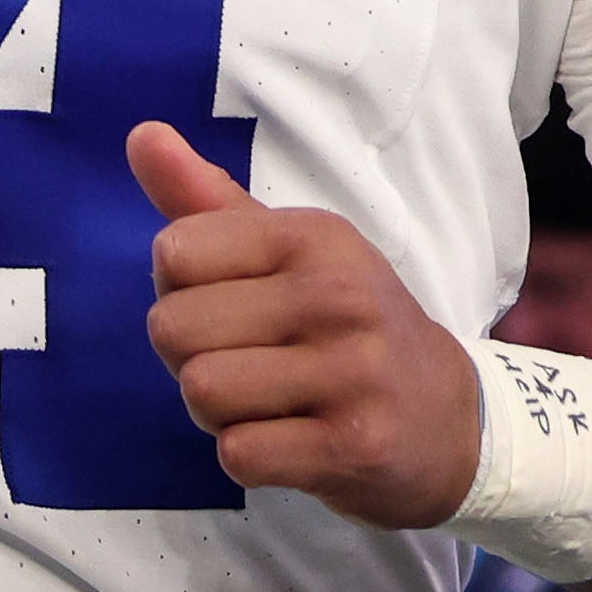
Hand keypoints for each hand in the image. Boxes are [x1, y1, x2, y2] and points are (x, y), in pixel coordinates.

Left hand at [132, 125, 478, 527]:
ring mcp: (352, 372)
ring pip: (202, 392)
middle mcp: (337, 294)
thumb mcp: (290, 251)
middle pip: (173, 328)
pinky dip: (248, 456)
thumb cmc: (347, 326)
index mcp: (313, 236)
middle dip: (191, 359)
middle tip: (252, 365)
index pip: (173, 252)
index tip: (232, 306)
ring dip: (217, 413)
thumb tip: (140, 135)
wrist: (451, 419)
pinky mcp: (355, 445)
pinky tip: (293, 441)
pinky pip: (239, 454)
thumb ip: (206, 200)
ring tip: (270, 404)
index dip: (180, 291)